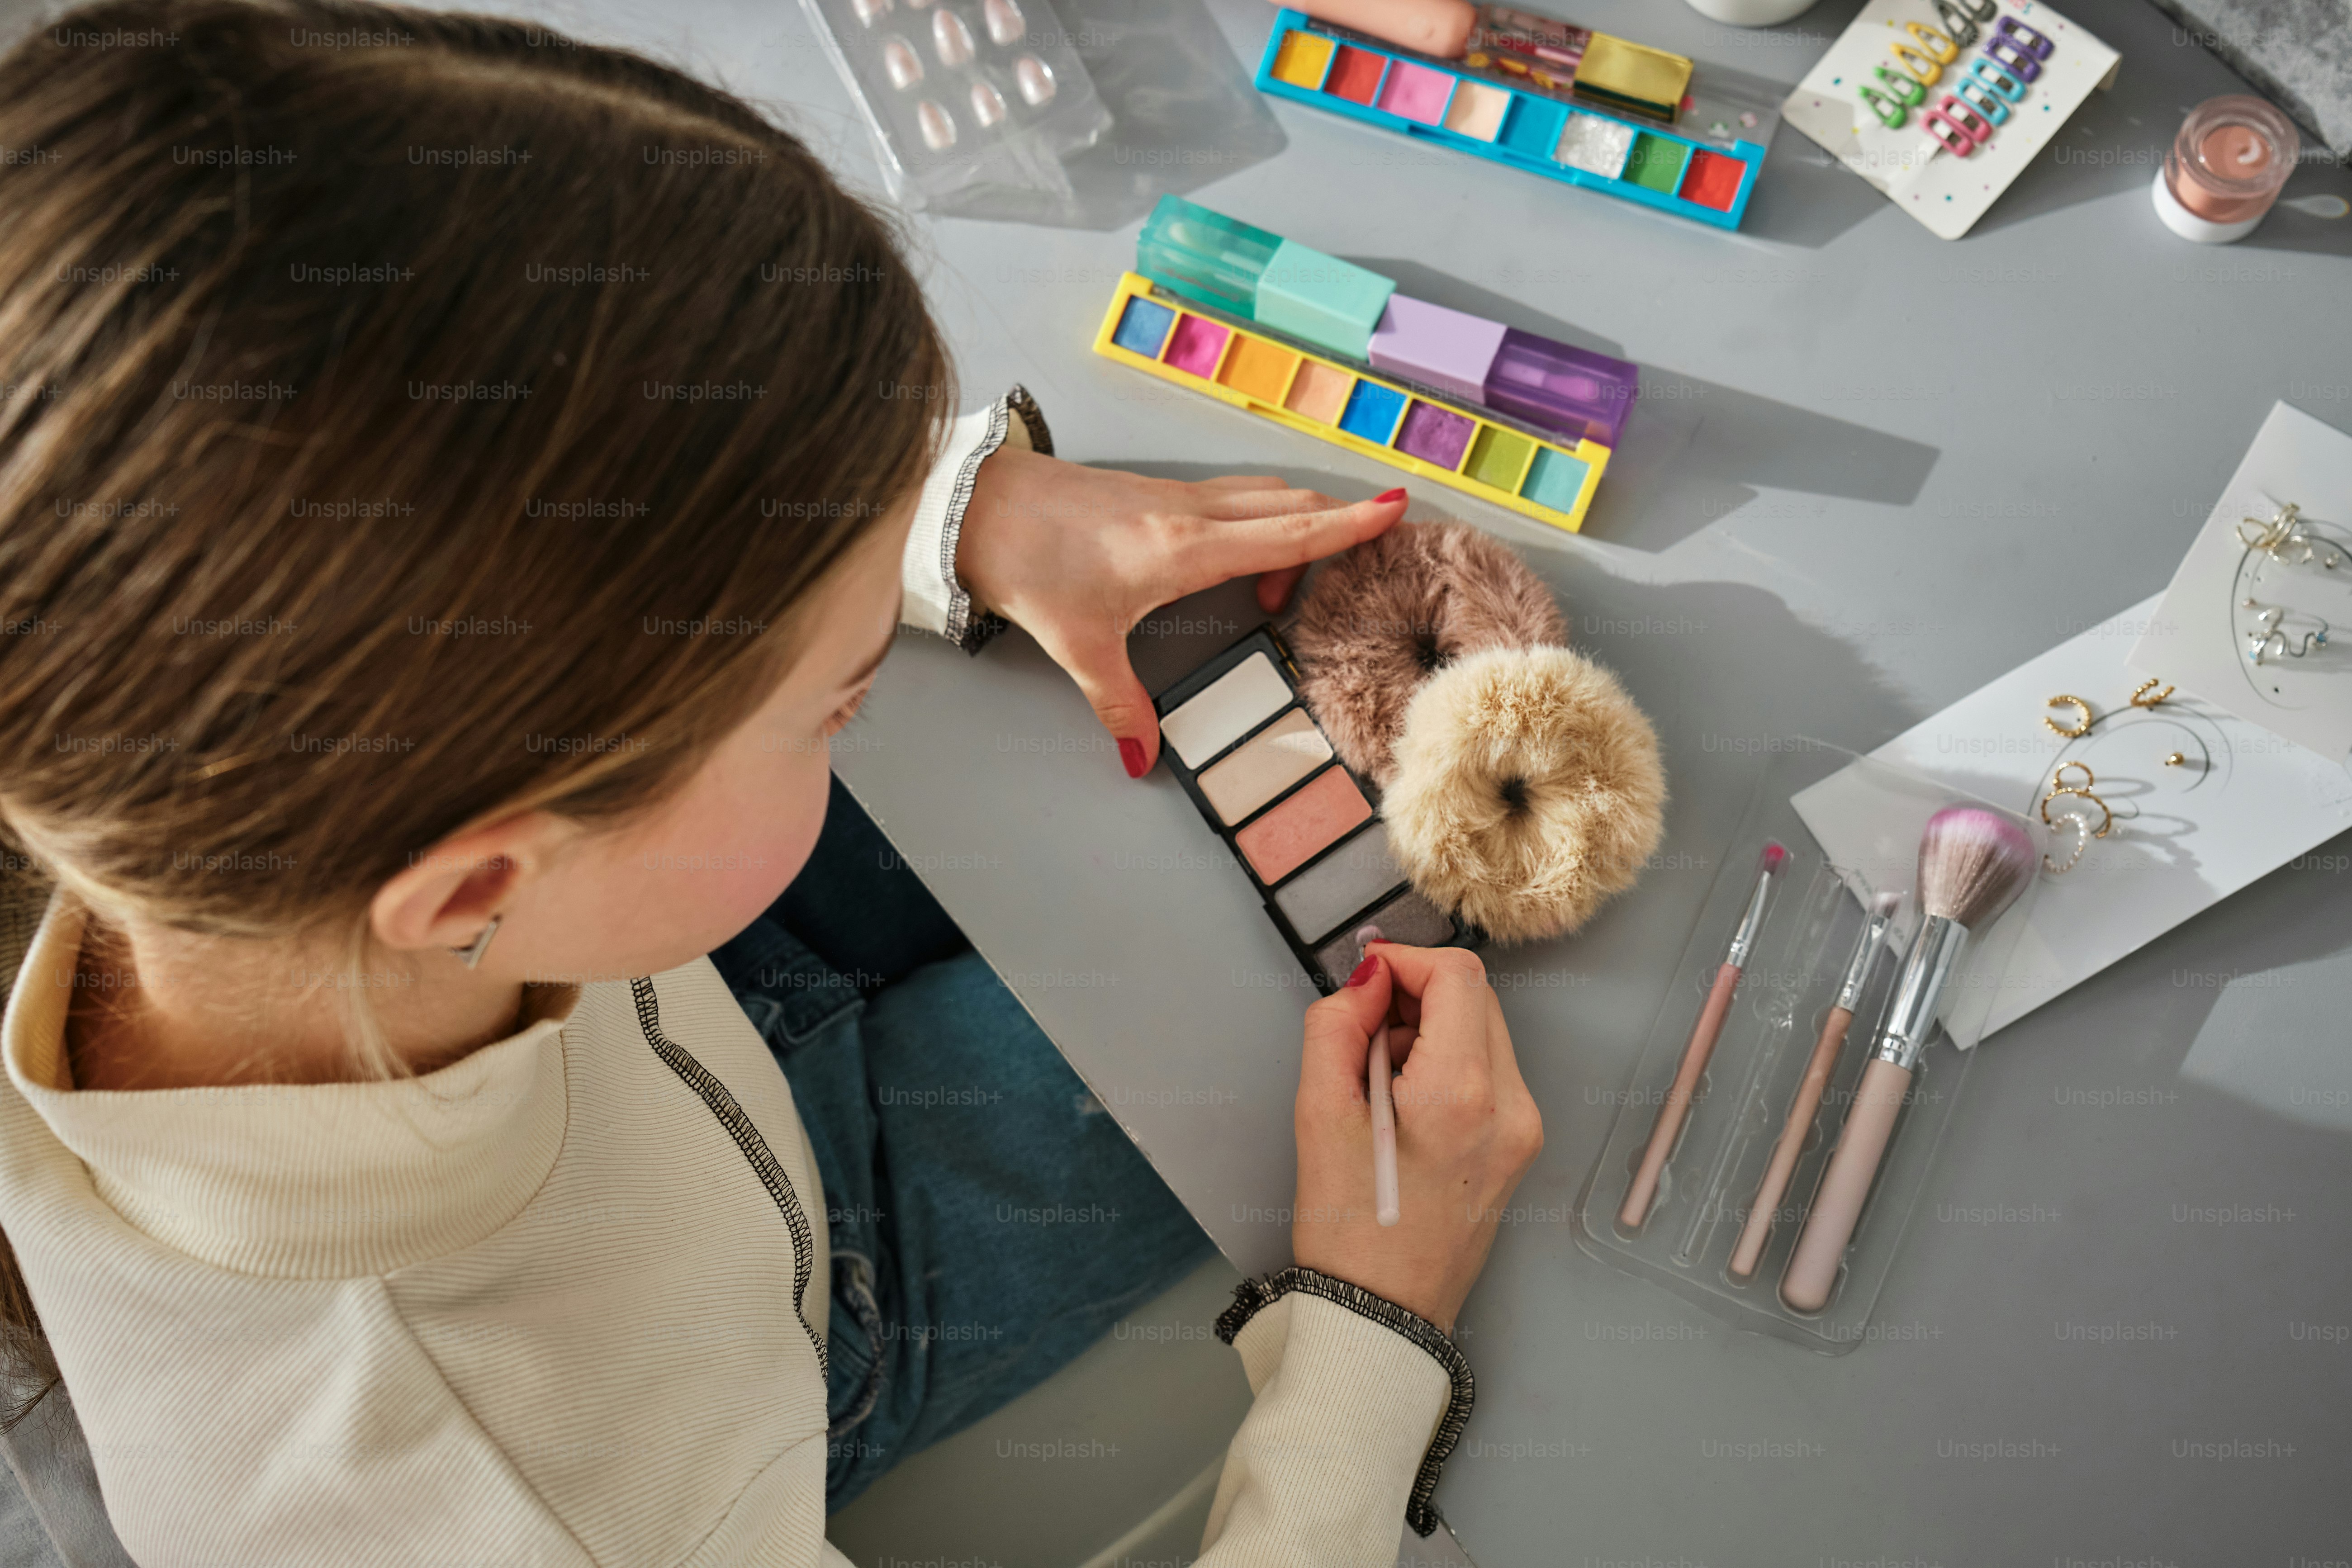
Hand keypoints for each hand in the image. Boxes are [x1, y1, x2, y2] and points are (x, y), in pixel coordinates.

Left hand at [955, 443, 1406, 776]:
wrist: (973, 506)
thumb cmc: (1027, 565)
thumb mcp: (1078, 647)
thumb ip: (1119, 705)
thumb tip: (1140, 759)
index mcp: (1184, 548)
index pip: (1287, 533)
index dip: (1346, 525)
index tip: (1398, 507)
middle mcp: (1187, 511)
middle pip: (1287, 506)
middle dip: (1334, 523)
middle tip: (1366, 547)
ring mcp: (1170, 494)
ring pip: (1259, 494)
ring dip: (1293, 518)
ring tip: (1297, 567)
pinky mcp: (1150, 490)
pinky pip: (1228, 494)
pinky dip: (1257, 512)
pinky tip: (1246, 540)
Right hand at [1290, 944, 1542, 1333]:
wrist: (1383, 1313)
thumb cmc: (1349, 1227)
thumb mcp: (1318, 1114)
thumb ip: (1337, 1026)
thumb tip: (1368, 979)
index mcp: (1461, 1095)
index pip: (1457, 976)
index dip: (1405, 961)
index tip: (1365, 980)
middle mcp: (1511, 1107)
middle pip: (1478, 998)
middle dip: (1418, 995)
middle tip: (1364, 1034)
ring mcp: (1524, 1129)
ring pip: (1486, 1031)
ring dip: (1433, 1029)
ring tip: (1381, 1079)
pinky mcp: (1521, 1145)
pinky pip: (1491, 1071)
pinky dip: (1450, 1063)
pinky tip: (1407, 1103)